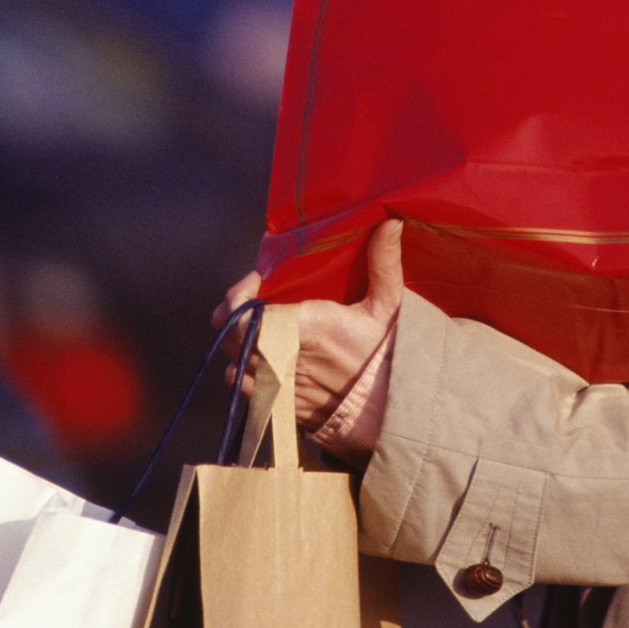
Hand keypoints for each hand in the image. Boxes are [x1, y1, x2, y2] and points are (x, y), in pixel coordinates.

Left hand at [209, 220, 403, 451]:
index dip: (239, 297)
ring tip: (251, 329)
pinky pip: (248, 391)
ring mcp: (284, 386)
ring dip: (237, 346)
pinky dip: (247, 374)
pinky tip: (261, 360)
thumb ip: (383, 262)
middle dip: (231, 317)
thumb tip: (390, 220)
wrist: (397, 407)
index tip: (254, 282)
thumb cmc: (391, 353)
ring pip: (235, 365)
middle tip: (245, 301)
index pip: (248, 317)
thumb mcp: (390, 305)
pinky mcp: (285, 407)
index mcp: (310, 328)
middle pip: (234, 339)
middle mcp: (289, 358)